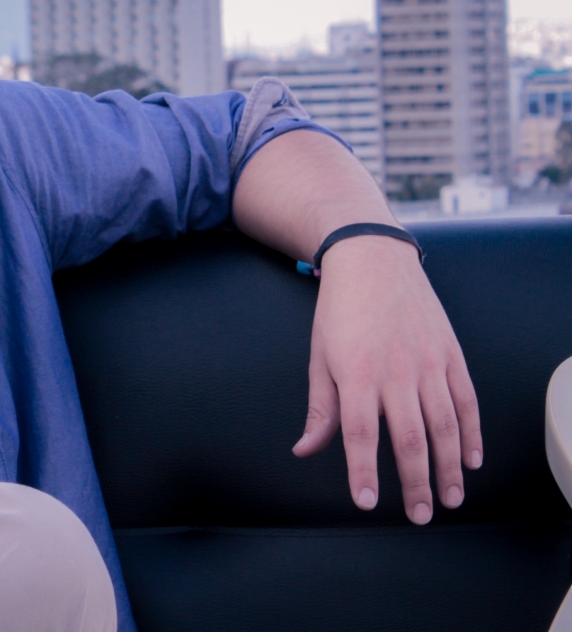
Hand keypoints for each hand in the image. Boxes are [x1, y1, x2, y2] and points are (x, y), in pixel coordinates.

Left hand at [291, 234, 482, 523]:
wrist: (372, 260)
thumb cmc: (339, 312)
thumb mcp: (319, 357)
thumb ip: (320, 409)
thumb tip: (305, 449)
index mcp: (356, 374)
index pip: (359, 435)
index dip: (363, 472)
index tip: (367, 503)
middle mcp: (396, 372)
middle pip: (410, 439)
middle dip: (415, 483)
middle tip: (421, 516)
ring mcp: (428, 363)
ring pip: (445, 425)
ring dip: (449, 467)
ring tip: (450, 498)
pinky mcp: (451, 354)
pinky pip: (466, 401)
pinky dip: (471, 433)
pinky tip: (470, 460)